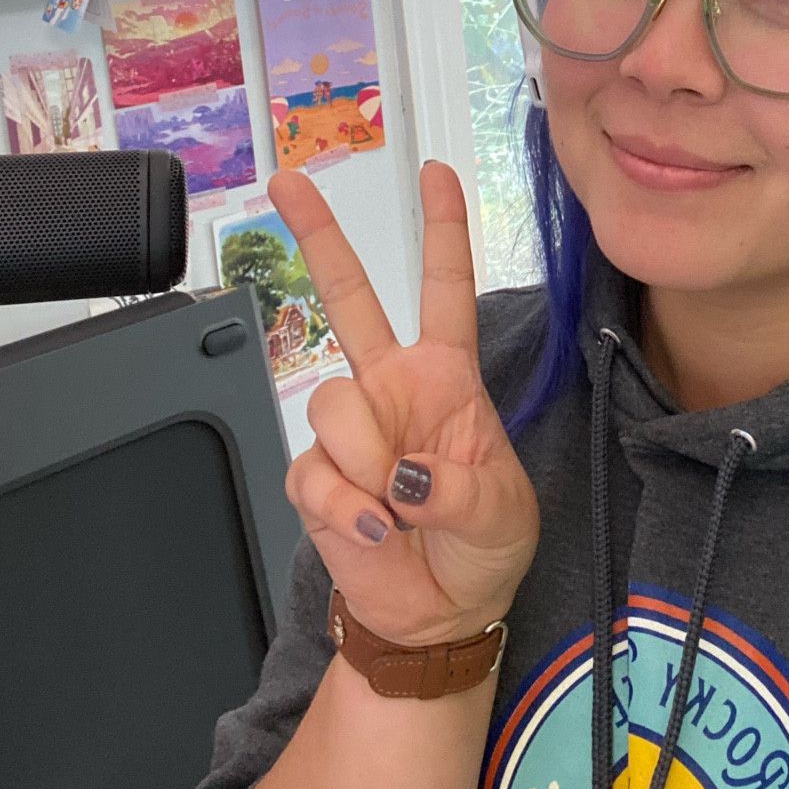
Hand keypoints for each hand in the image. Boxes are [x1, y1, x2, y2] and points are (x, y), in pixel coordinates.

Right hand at [274, 161, 539, 648]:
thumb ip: (458, 488)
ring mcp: (351, 430)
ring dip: (371, 463)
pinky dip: (349, 508)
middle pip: (349, 297)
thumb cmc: (483, 548)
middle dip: (318, 235)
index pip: (445, 288)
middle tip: (287, 181)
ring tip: (401, 506)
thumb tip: (405, 476)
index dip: (442, 228)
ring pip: (334, 403)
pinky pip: (316, 474)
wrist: (440, 615)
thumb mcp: (501, 513)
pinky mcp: (316, 477)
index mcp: (448, 377)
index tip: (435, 173)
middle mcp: (392, 388)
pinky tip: (377, 528)